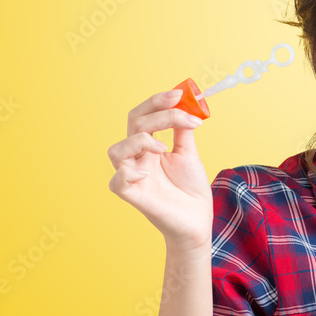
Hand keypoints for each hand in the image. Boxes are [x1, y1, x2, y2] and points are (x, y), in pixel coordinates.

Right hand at [107, 89, 212, 249]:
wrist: (199, 220)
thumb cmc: (191, 189)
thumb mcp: (188, 154)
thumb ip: (182, 131)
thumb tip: (186, 104)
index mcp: (149, 147)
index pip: (143, 116)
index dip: (157, 102)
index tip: (178, 94)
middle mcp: (137, 159)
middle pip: (133, 125)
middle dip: (156, 113)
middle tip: (180, 109)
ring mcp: (134, 177)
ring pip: (116, 151)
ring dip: (140, 141)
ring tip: (164, 149)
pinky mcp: (134, 197)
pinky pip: (117, 182)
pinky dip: (128, 173)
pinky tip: (147, 174)